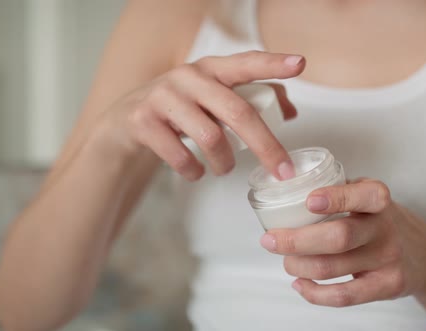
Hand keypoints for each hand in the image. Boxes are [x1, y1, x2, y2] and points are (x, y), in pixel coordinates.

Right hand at [95, 51, 304, 180]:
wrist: (126, 120)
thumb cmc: (181, 108)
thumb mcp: (214, 99)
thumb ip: (251, 100)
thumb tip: (289, 112)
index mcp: (211, 69)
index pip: (246, 62)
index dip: (273, 63)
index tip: (299, 64)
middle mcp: (189, 77)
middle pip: (238, 111)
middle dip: (266, 146)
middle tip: (282, 171)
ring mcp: (164, 97)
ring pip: (211, 138)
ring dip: (224, 163)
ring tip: (223, 169)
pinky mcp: (143, 120)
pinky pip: (181, 156)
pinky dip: (193, 171)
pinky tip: (194, 171)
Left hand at [260, 178, 425, 306]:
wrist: (425, 255)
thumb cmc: (381, 221)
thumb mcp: (367, 197)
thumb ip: (337, 193)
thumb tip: (285, 193)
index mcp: (378, 199)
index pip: (361, 196)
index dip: (335, 199)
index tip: (309, 201)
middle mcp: (385, 227)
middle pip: (338, 237)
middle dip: (296, 241)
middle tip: (270, 241)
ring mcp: (387, 258)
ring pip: (332, 267)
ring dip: (298, 266)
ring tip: (287, 261)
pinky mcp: (387, 285)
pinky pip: (344, 295)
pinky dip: (315, 293)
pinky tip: (301, 284)